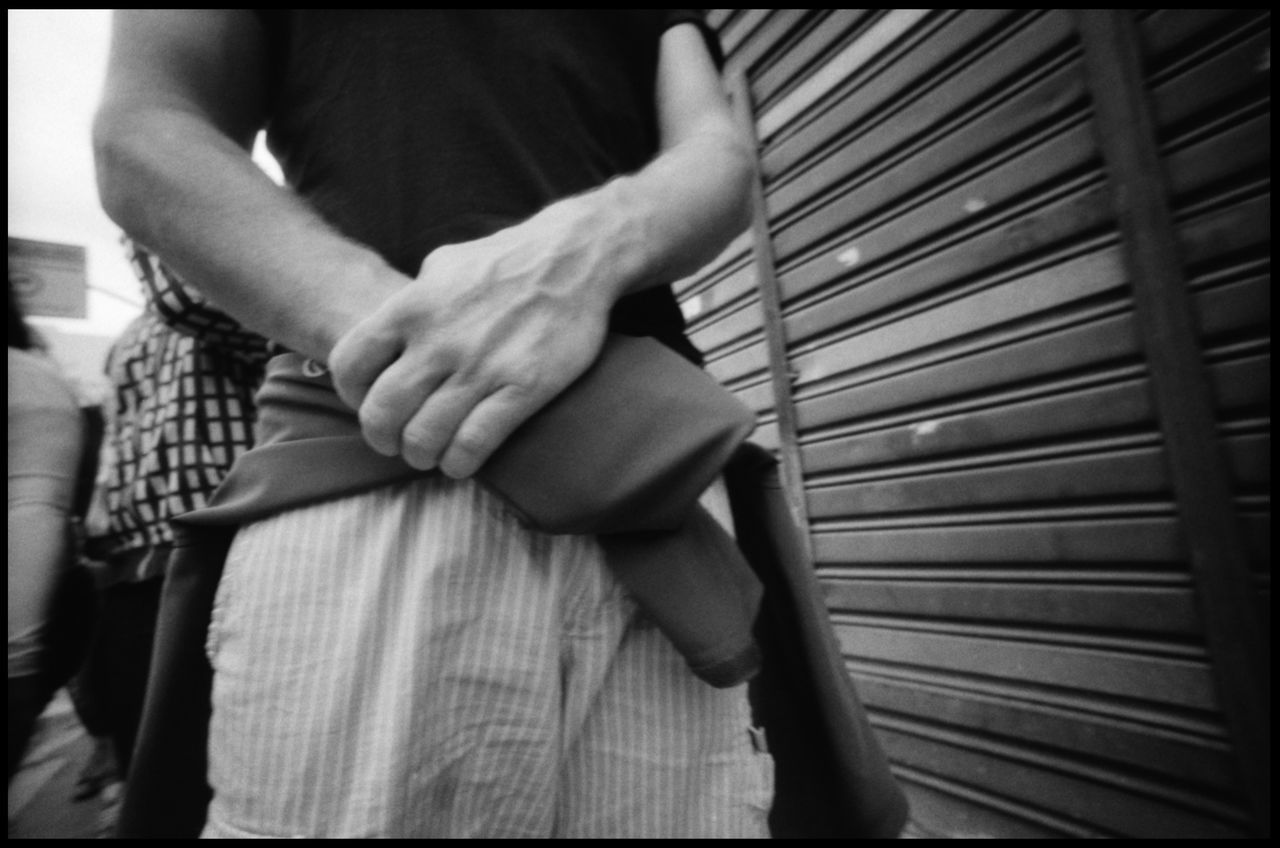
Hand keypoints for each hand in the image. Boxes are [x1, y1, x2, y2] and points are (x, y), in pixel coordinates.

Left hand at [328, 218, 614, 478]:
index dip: (352, 396)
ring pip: (426, 437)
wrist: (573, 257)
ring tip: (430, 454)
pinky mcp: (523, 387)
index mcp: (411, 308)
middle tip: (397, 442)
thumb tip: (392, 325)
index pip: (350, 366)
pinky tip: (462, 460)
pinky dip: (460, 462)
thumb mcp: (443, 264)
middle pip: (383, 413)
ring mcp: (481, 367)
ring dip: (422, 454)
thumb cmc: (506, 260)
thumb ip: (412, 299)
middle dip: (383, 438)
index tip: (369, 403)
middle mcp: (439, 341)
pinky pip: (475, 443)